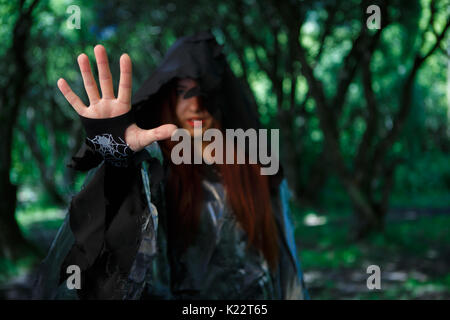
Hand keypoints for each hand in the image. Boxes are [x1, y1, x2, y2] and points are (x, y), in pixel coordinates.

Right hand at [57, 44, 176, 151]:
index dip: (125, 72)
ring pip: (90, 87)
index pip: (125, 86)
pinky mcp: (87, 117)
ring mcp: (97, 109)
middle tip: (99, 46)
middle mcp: (110, 104)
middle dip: (102, 65)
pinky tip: (61, 81)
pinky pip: (76, 103)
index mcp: (123, 107)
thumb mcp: (143, 138)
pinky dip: (68, 93)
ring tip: (82, 55)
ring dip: (85, 72)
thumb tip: (175, 130)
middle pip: (105, 81)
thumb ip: (157, 133)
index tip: (125, 56)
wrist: (115, 153)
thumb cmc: (130, 143)